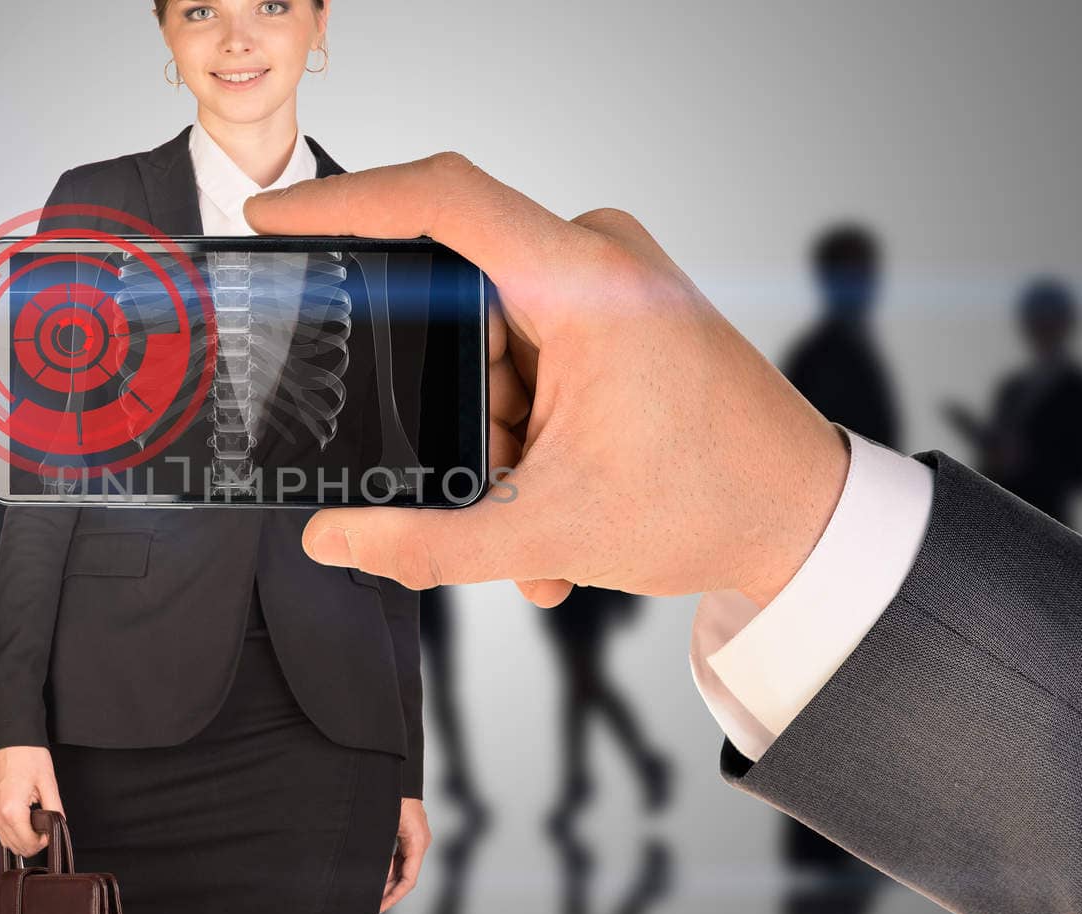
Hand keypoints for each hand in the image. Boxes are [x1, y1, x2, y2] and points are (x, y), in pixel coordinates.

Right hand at [0, 745, 64, 858]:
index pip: (28, 843)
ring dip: (22, 839)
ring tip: (36, 822)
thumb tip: (59, 824)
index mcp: (12, 810)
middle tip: (45, 827)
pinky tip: (24, 819)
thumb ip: (54, 809)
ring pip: (6, 842)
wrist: (11, 738)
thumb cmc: (27, 754)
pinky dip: (13, 831)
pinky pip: (0, 830)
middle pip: (16, 847)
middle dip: (34, 842)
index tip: (50, 831)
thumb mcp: (48, 782)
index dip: (44, 842)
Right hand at [245, 153, 848, 607]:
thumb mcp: (547, 536)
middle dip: (456, 409)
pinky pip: (529, 350)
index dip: (343, 200)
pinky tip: (552, 492)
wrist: (805, 519)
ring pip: (492, 343)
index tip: (276, 215)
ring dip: (498, 434)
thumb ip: (424, 543)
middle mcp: (598, 258)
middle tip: (492, 481)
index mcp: (585, 283)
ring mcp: (610, 278)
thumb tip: (332, 540)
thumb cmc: (712, 505)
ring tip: (537, 515)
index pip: (440, 200)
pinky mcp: (617, 306)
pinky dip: (527, 424)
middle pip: (459, 307)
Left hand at [380, 798, 430, 912]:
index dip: (394, 895)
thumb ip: (382, 852)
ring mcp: (416, 838)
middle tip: (373, 904)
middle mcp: (420, 842)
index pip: (409, 879)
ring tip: (371, 891)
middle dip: (389, 891)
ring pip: (404, 867)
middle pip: (406, 876)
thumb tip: (377, 875)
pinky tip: (377, 874)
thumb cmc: (392, 795)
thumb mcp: (384, 825)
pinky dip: (390, 867)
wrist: (398, 776)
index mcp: (417, 842)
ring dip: (389, 880)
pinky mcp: (410, 834)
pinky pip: (402, 857)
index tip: (380, 906)